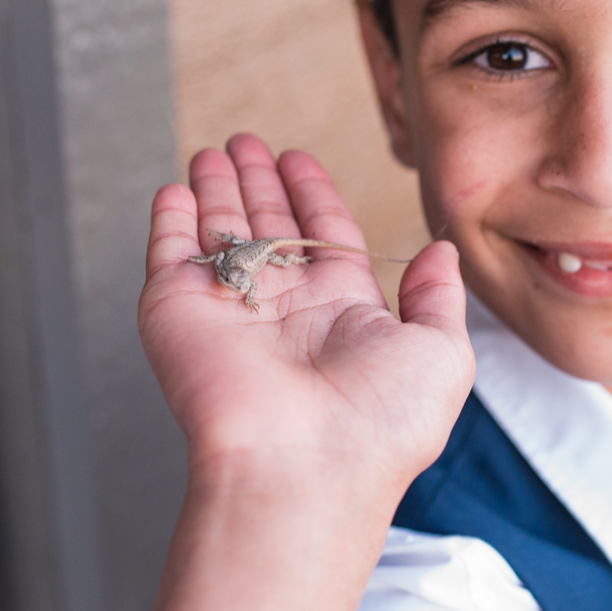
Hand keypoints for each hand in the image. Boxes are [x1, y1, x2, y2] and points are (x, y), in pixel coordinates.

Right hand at [137, 134, 473, 610]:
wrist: (304, 468)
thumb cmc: (381, 424)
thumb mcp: (441, 354)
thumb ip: (439, 298)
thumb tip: (441, 253)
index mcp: (342, 312)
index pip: (323, 237)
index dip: (312, 195)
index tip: (298, 158)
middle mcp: (284, 309)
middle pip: (268, 227)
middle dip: (258, 183)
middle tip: (247, 142)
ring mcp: (228, 310)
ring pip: (219, 233)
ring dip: (216, 189)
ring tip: (214, 150)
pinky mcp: (177, 312)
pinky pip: (171, 254)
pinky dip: (169, 220)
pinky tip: (175, 190)